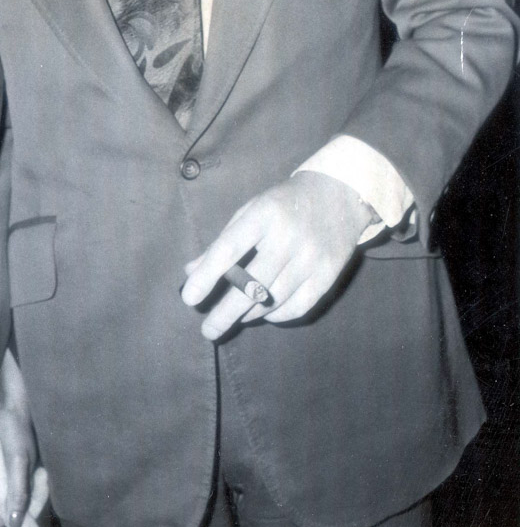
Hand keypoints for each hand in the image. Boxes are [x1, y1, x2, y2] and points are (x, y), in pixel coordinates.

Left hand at [181, 173, 373, 339]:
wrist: (338, 195)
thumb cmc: (283, 204)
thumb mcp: (250, 211)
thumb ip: (222, 241)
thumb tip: (190, 272)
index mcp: (264, 214)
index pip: (230, 249)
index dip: (207, 275)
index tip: (189, 298)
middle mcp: (289, 237)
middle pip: (253, 284)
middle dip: (226, 312)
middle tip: (208, 331)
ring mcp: (312, 258)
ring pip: (273, 300)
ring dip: (248, 314)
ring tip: (233, 317)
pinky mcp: (328, 276)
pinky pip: (297, 307)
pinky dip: (276, 316)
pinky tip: (262, 314)